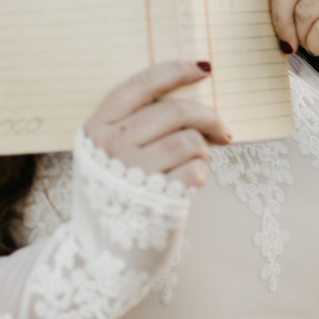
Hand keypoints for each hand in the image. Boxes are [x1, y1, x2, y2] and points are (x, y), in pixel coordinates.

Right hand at [83, 59, 228, 188]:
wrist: (105, 249)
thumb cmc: (115, 193)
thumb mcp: (107, 152)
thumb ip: (134, 124)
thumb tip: (188, 97)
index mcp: (98, 127)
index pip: (140, 85)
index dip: (175, 71)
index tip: (203, 69)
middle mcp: (112, 145)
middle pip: (174, 111)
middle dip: (207, 116)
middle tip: (221, 129)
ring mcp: (134, 171)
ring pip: (189, 140)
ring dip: (202, 151)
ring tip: (194, 163)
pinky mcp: (159, 195)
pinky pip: (196, 170)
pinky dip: (200, 173)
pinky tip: (187, 182)